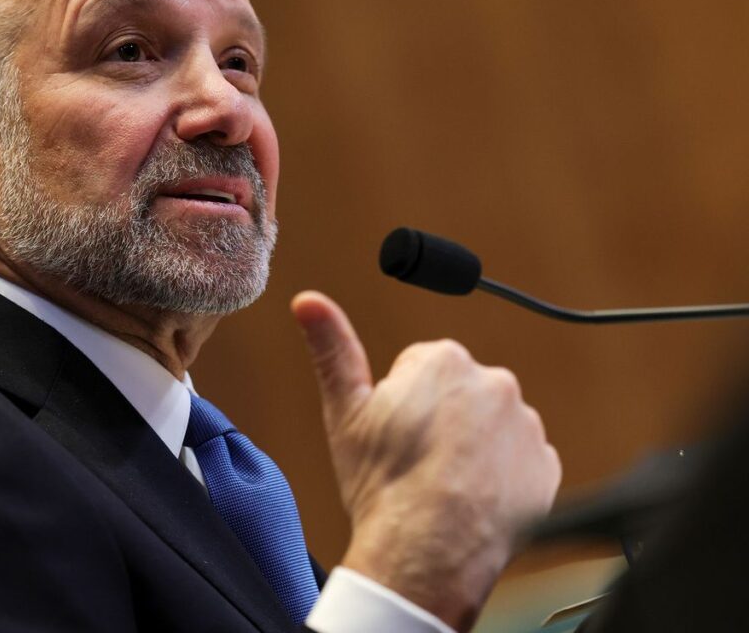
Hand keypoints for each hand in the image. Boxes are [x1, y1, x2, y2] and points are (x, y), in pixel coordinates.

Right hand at [291, 291, 560, 631]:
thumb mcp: (345, 411)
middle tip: (417, 461)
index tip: (395, 435)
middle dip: (441, 420)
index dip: (400, 404)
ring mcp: (525, 425)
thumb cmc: (383, 486)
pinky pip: (521, 461)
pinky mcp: (546, 465)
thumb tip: (309, 301)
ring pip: (491, 427)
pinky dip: (502, 476)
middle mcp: (493, 382)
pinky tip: (474, 498)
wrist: (425, 554)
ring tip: (445, 485)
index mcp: (443, 360)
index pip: (419, 368)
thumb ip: (332, 347)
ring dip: (474, 448)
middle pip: (459, 394)